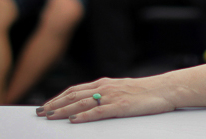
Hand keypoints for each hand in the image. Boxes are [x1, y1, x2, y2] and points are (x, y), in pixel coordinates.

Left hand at [39, 76, 175, 122]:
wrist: (165, 89)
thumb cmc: (146, 91)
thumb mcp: (122, 89)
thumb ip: (106, 93)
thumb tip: (91, 101)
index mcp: (104, 83)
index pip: (75, 90)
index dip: (58, 97)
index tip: (46, 105)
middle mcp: (104, 88)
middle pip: (73, 96)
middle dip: (54, 104)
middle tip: (39, 112)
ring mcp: (111, 97)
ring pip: (81, 103)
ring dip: (63, 110)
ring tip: (49, 116)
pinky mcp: (120, 107)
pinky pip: (97, 112)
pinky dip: (83, 116)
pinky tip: (73, 121)